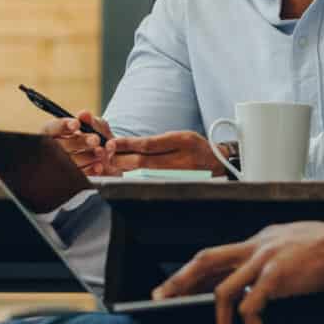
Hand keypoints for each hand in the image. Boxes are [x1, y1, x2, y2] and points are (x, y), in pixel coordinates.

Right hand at [41, 112, 112, 174]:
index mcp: (52, 133)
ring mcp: (60, 165)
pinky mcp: (70, 179)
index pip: (52, 128)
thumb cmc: (93, 138)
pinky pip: (78, 175)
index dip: (63, 125)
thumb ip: (89, 120)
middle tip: (95, 140)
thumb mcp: (93, 126)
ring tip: (100, 152)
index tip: (77, 124)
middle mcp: (52, 149)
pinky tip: (99, 166)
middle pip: (61, 146)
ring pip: (70, 162)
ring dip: (87, 156)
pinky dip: (90, 170)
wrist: (104, 157)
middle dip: (80, 142)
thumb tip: (84, 114)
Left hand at [105, 130, 227, 174]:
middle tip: (106, 154)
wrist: (217, 164)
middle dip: (121, 158)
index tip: (112, 143)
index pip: (148, 145)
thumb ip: (156, 142)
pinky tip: (124, 174)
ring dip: (124, 169)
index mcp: (182, 142)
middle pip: (143, 162)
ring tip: (111, 163)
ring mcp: (178, 176)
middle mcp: (181, 160)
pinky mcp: (175, 186)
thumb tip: (126, 145)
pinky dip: (134, 179)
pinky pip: (150, 183)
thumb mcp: (179, 137)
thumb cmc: (194, 147)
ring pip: (144, 175)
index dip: (127, 144)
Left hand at [155, 217, 323, 323]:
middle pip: (205, 260)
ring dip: (222, 322)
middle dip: (179, 280)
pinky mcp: (276, 278)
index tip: (177, 285)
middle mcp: (257, 245)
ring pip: (223, 292)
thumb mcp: (297, 244)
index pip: (218, 254)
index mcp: (261, 239)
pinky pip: (250, 308)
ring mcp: (264, 260)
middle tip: (160, 298)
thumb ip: (276, 258)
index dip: (194, 272)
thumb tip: (266, 280)